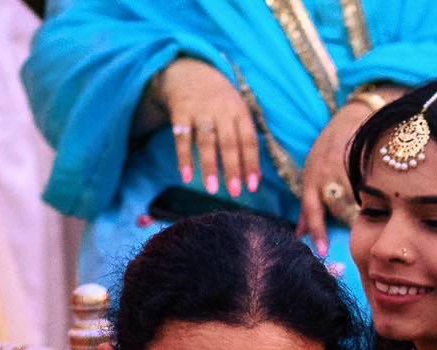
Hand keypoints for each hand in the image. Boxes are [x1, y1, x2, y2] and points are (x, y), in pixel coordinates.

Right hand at [159, 57, 260, 199]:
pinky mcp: (180, 111)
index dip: (251, 164)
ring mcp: (200, 110)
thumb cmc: (219, 100)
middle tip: (235, 192)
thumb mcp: (237, 112)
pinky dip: (184, 157)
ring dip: (209, 166)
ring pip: (206, 141)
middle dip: (232, 169)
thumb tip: (257, 176)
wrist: (189, 70)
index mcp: (240, 111)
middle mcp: (221, 110)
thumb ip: (246, 140)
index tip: (252, 187)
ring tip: (212, 190)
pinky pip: (181, 137)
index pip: (249, 140)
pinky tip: (186, 176)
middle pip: (229, 142)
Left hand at [298, 98, 374, 239]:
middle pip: (338, 206)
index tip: (322, 251)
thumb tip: (299, 235)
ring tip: (377, 216)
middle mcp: (326, 171)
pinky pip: (372, 184)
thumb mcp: (311, 175)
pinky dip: (378, 195)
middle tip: (362, 234)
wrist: (352, 117)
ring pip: (357, 197)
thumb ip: (307, 208)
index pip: (312, 209)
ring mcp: (347, 164)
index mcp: (312, 178)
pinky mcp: (366, 158)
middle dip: (349, 221)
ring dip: (366, 209)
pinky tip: (387, 199)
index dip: (317, 231)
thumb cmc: (329, 151)